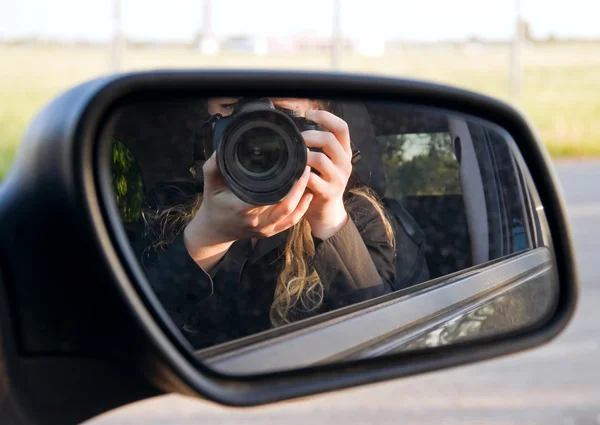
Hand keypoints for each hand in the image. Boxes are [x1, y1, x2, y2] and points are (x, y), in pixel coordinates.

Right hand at [183, 154, 312, 270]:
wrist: (214, 231)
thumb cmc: (213, 204)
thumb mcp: (210, 184)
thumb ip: (214, 166)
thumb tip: (223, 146)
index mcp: (242, 207)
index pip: (269, 194)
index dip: (286, 181)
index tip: (294, 165)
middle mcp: (256, 220)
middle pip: (286, 204)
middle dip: (299, 186)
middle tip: (305, 167)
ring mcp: (264, 229)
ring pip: (291, 214)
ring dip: (303, 196)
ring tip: (308, 178)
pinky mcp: (270, 232)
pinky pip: (291, 222)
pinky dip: (302, 209)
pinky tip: (308, 195)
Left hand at [302, 110, 352, 239]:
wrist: (327, 213)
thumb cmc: (321, 184)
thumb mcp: (327, 163)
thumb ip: (320, 147)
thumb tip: (299, 127)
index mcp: (345, 153)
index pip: (342, 127)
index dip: (326, 117)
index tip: (309, 114)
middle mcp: (345, 164)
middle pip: (329, 139)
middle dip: (309, 136)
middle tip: (296, 140)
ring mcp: (338, 179)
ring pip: (320, 158)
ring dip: (303, 155)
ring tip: (294, 158)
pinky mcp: (328, 193)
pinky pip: (312, 179)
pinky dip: (301, 175)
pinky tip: (294, 174)